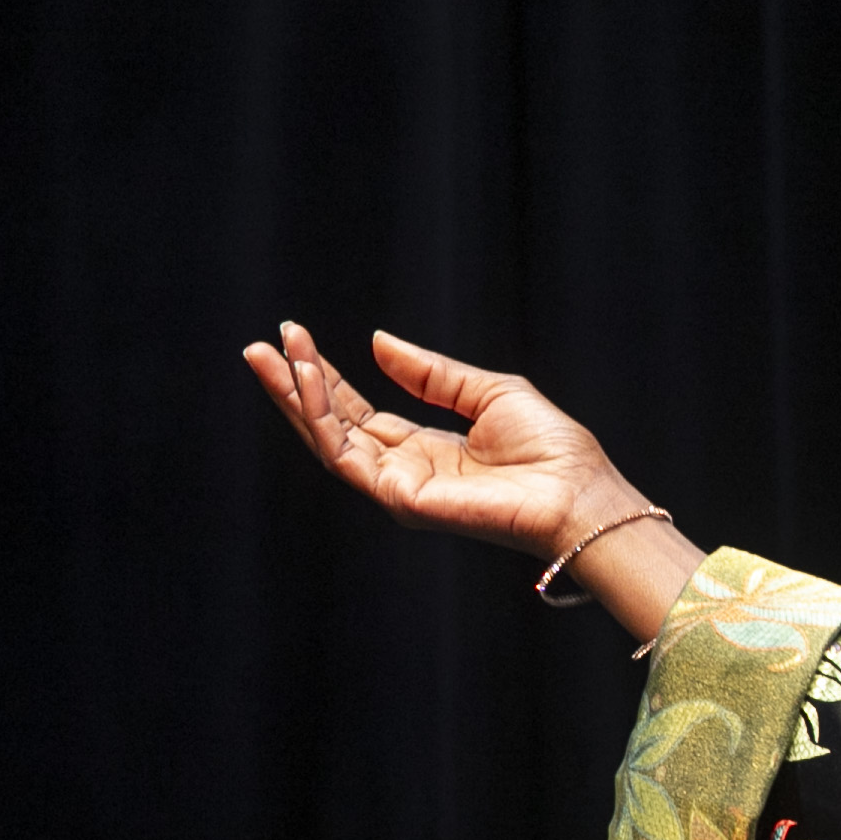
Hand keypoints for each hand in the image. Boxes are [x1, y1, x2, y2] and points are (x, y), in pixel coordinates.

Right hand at [239, 324, 706, 635]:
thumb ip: (429, 372)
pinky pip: (347, 457)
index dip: (326, 378)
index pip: (360, 413)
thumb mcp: (486, 391)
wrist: (578, 491)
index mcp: (426, 449)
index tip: (296, 339)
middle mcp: (405, 472)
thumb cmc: (551, 448)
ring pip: (329, 442)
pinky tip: (309, 383)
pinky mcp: (400, 500)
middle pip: (334, 428)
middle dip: (295, 387)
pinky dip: (322, 419)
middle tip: (261, 346)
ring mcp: (398, 490)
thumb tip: (378, 341)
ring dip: (296, 398)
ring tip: (271, 357)